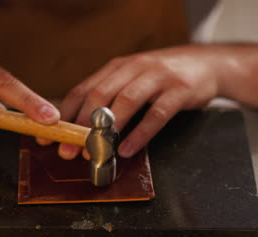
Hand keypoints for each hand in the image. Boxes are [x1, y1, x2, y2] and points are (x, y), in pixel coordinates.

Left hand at [56, 46, 218, 158]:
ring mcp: (157, 78)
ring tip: (97, 152)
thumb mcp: (133, 79)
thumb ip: (111, 97)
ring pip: (126, 102)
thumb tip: (82, 127)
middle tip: (70, 150)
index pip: (83, 89)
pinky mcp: (179, 91)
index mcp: (117, 67)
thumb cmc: (163, 77)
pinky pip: (157, 114)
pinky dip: (141, 133)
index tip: (50, 136)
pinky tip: (129, 149)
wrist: (207, 63)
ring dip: (108, 129)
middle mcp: (133, 68)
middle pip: (100, 95)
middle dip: (81, 124)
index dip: (64, 114)